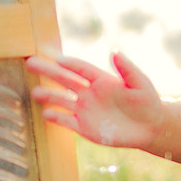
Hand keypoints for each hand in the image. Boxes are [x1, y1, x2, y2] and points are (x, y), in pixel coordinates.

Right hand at [26, 51, 165, 149]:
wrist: (150, 128)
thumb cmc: (147, 102)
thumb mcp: (140, 83)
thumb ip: (128, 69)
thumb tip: (115, 52)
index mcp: (101, 79)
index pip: (81, 69)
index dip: (70, 63)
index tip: (58, 58)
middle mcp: (88, 93)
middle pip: (64, 79)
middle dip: (48, 71)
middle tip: (30, 62)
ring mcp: (84, 110)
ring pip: (61, 100)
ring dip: (49, 96)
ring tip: (35, 92)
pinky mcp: (84, 127)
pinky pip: (67, 121)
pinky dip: (57, 118)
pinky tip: (46, 113)